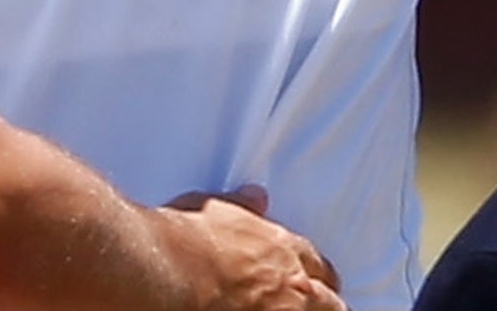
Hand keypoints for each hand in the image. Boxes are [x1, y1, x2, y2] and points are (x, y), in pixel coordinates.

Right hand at [156, 187, 345, 310]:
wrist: (165, 271)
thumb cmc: (183, 238)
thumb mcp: (213, 209)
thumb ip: (242, 206)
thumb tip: (257, 197)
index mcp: (283, 250)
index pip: (319, 266)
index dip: (317, 278)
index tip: (314, 284)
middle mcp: (293, 286)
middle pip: (331, 303)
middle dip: (326, 305)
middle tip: (320, 308)